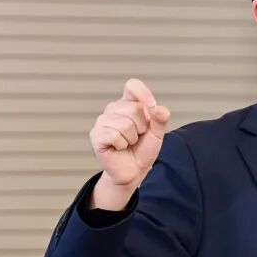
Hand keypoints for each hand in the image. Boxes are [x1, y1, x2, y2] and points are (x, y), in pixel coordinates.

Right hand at [88, 78, 170, 208]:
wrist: (134, 170)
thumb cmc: (143, 149)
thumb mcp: (157, 133)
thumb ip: (160, 119)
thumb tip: (158, 108)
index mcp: (128, 104)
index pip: (132, 86)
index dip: (143, 93)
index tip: (153, 106)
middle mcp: (113, 109)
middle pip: (133, 108)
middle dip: (142, 127)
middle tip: (138, 136)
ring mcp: (103, 121)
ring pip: (124, 124)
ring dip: (132, 138)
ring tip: (128, 143)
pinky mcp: (96, 135)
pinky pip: (114, 135)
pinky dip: (122, 144)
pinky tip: (119, 148)